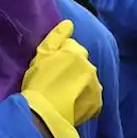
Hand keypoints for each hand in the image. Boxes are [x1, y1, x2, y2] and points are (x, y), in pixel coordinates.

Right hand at [20, 20, 102, 137]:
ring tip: (64, 94)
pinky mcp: (97, 103)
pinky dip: (84, 99)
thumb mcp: (41, 55)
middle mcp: (90, 66)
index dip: (60, 55)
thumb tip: (69, 23)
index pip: (71, 47)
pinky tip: (72, 104)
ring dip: (79, 83)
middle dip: (73, 68)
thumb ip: (56, 37)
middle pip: (81, 63)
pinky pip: (91, 97)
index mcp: (76, 51)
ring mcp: (96, 85)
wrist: (45, 114)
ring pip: (87, 80)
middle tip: (56, 81)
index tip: (50, 66)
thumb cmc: (39, 82)